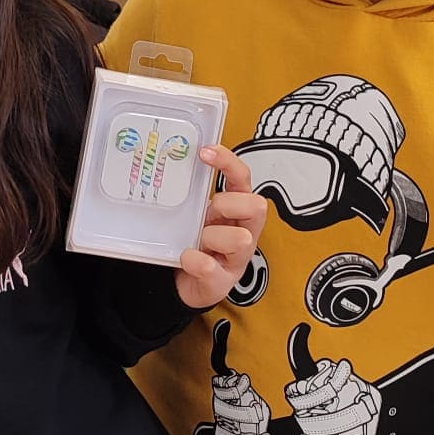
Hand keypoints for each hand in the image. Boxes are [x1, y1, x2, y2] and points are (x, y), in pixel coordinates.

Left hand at [175, 148, 267, 309]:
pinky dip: (194, 260)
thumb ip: (196, 195)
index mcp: (239, 210)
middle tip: (207, 214)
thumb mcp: (198, 214)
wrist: (184, 283)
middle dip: (227, 205)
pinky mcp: (222, 282)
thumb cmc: (196, 242)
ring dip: (211, 236)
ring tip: (197, 241)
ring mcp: (237, 259)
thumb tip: (177, 162)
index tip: (205, 151)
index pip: (243, 178)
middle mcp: (246, 232)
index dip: (228, 162)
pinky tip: (186, 258)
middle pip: (257, 206)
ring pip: (240, 239)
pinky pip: (210, 267)